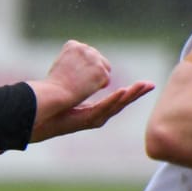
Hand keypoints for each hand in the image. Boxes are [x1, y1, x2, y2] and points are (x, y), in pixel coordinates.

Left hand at [35, 80, 155, 138]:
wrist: (40, 119)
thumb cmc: (52, 107)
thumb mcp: (72, 93)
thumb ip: (81, 84)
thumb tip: (85, 71)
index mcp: (96, 110)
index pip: (119, 100)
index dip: (133, 92)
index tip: (148, 84)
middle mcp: (97, 117)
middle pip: (122, 104)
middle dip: (137, 94)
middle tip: (151, 85)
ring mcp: (93, 120)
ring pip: (116, 107)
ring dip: (130, 96)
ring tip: (141, 87)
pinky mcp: (86, 120)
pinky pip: (102, 108)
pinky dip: (113, 100)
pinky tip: (122, 91)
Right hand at [44, 39, 111, 104]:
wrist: (56, 93)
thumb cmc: (54, 85)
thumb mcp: (60, 65)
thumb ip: (72, 60)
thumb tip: (83, 66)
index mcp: (72, 45)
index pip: (85, 52)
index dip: (82, 66)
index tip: (72, 76)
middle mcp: (84, 48)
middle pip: (97, 58)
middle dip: (93, 71)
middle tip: (80, 83)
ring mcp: (94, 59)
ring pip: (105, 67)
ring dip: (98, 77)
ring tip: (84, 86)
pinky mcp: (101, 70)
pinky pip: (106, 80)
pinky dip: (99, 87)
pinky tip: (87, 90)